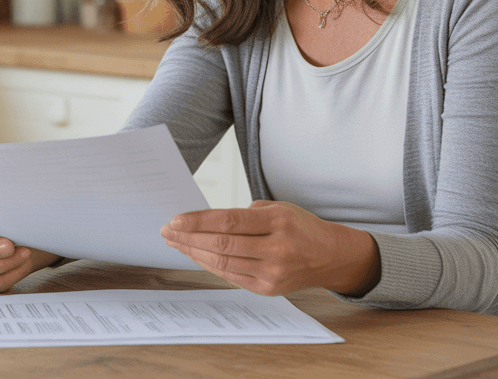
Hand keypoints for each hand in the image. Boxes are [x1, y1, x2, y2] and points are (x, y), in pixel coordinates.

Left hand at [160, 200, 380, 296]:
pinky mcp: (267, 289)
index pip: (229, 222)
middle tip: (167, 231)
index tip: (175, 220)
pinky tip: (195, 255)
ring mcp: (272, 273)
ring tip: (175, 243)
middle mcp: (276, 249)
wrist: (329, 256)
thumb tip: (204, 222)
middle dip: (189, 237)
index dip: (198, 222)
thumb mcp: (279, 208)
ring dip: (194, 253)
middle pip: (222, 244)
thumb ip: (244, 215)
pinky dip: (210, 265)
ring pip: (223, 263)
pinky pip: (230, 276)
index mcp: (279, 222)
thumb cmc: (300, 226)